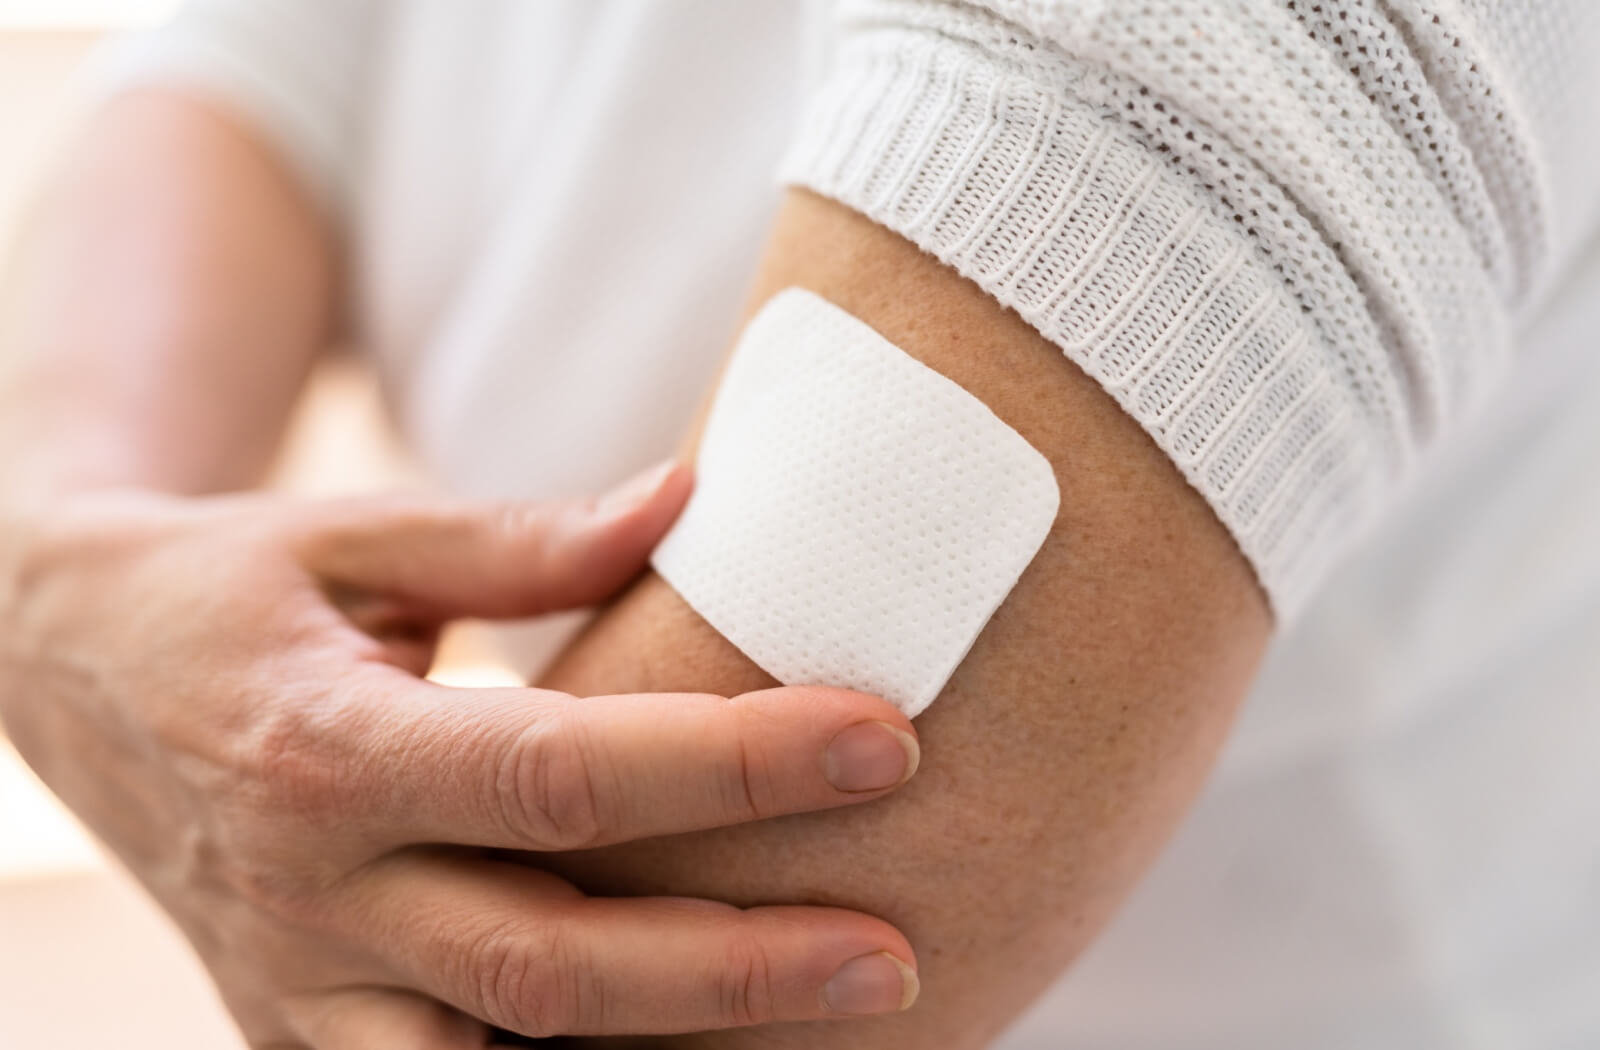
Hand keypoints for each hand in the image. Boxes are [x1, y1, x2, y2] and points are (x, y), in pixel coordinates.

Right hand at [0, 463, 920, 1046]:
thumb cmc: (236, 588)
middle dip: (736, 970)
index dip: (733, 766)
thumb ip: (524, 537)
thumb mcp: (356, 536)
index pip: (562, 778)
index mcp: (328, 749)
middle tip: (894, 949)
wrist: (60, 669)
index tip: (881, 741)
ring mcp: (298, 988)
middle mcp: (311, 891)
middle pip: (548, 964)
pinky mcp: (297, 1034)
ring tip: (826, 1022)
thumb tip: (691, 497)